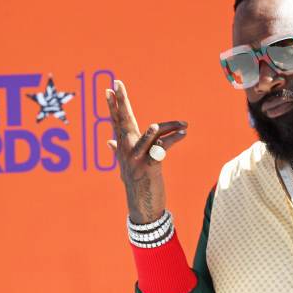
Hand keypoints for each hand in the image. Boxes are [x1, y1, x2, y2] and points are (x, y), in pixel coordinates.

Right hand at [106, 80, 187, 223]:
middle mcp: (126, 151)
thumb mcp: (126, 166)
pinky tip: (183, 133)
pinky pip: (162, 150)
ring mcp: (136, 160)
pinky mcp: (149, 168)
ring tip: (171, 123)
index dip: (114, 104)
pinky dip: (173, 139)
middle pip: (123, 122)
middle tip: (116, 84)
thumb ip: (118, 151)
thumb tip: (109, 141)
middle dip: (120, 102)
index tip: (110, 88)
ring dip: (160, 129)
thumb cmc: (138, 183)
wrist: (143, 208)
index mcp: (123, 147)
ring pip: (148, 137)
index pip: (117, 121)